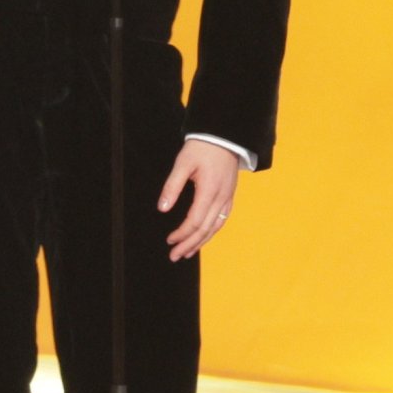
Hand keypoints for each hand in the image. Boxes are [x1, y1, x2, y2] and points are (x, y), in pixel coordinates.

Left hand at [158, 141, 240, 261]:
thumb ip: (172, 186)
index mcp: (209, 190)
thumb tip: (163, 209)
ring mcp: (228, 197)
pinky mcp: (229, 195)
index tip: (169, 240)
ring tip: (187, 253)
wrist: (224, 136)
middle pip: (206, 229)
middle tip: (175, 256)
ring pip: (216, 227)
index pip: (195, 221)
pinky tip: (203, 237)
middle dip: (189, 244)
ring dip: (201, 242)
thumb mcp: (182, 163)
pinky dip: (211, 231)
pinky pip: (221, 219)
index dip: (182, 234)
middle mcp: (221, 197)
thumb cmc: (202, 147)